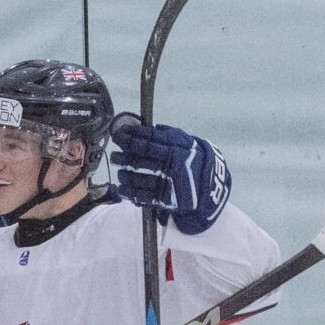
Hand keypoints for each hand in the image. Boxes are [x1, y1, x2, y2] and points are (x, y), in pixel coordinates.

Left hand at [110, 115, 230, 235]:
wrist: (210, 183)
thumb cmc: (192, 158)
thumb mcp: (183, 141)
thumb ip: (164, 134)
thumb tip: (138, 126)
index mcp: (174, 147)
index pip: (147, 140)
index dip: (129, 136)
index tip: (118, 134)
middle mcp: (171, 164)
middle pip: (138, 159)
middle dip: (122, 157)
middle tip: (115, 156)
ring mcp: (168, 182)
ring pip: (137, 178)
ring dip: (124, 175)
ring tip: (120, 172)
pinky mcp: (166, 198)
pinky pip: (142, 195)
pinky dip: (129, 192)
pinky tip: (123, 187)